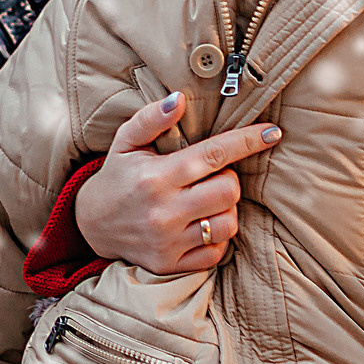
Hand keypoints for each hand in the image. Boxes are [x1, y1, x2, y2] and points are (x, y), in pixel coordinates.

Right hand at [75, 93, 282, 273]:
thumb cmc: (117, 177)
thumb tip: (179, 98)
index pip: (213, 155)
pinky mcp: (171, 264)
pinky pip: (217, 252)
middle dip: (229, 179)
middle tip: (210, 177)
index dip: (248, 141)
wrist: (90, 226)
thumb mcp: (126, 142)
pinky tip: (202, 225)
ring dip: (226, 209)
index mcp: (156, 176)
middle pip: (229, 190)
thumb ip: (151, 118)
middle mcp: (164, 211)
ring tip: (206, 202)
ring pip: (229, 223)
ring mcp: (169, 241)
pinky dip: (217, 238)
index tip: (272, 132)